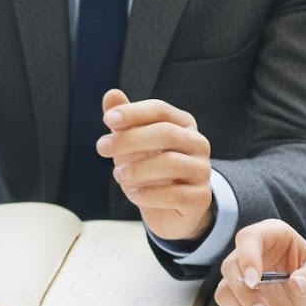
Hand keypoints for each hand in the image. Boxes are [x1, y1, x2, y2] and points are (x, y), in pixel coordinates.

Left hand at [95, 91, 213, 241]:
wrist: (169, 210)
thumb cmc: (151, 171)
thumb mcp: (133, 144)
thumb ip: (125, 121)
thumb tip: (111, 94)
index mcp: (182, 124)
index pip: (159, 110)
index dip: (133, 112)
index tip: (108, 120)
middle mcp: (197, 143)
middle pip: (165, 133)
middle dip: (129, 139)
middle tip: (103, 148)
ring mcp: (202, 170)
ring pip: (171, 163)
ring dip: (138, 169)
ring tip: (119, 175)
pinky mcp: (200, 198)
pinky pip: (174, 195)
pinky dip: (148, 195)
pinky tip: (134, 194)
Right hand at [214, 220, 305, 305]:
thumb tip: (297, 284)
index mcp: (271, 236)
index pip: (248, 238)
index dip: (247, 258)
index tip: (254, 280)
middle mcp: (251, 255)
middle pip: (230, 269)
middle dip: (245, 295)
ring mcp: (241, 279)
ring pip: (224, 294)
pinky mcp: (238, 302)